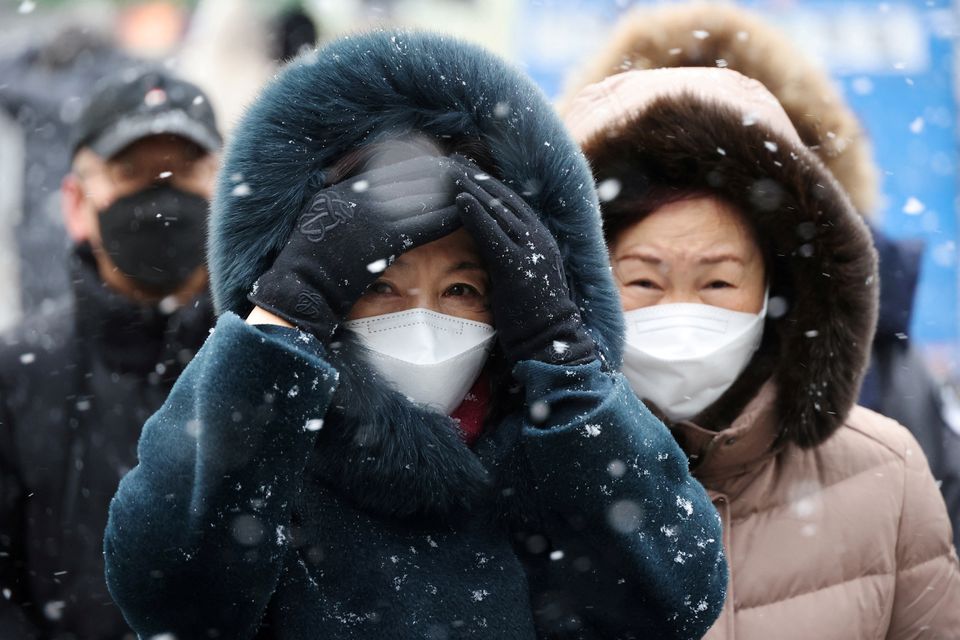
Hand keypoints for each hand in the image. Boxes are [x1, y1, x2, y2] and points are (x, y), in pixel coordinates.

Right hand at [249, 155, 459, 337]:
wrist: (297, 291)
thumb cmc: (307, 269)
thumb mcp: (317, 224)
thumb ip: (339, 205)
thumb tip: (355, 194)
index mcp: (340, 191)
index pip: (387, 165)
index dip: (418, 163)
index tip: (438, 161)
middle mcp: (355, 197)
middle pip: (409, 175)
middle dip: (440, 172)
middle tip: (466, 171)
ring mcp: (369, 217)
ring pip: (422, 197)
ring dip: (449, 193)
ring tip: (473, 189)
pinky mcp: (383, 241)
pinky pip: (425, 225)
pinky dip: (448, 218)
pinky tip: (466, 216)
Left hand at [451, 156, 595, 365]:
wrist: (549, 341)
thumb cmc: (531, 315)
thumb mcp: (518, 277)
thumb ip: (506, 256)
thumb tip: (485, 247)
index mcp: (540, 238)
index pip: (511, 202)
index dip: (486, 184)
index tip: (465, 170)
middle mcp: (539, 237)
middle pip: (503, 198)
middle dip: (476, 178)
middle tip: (452, 161)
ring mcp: (530, 250)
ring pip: (498, 208)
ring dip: (471, 187)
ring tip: (448, 171)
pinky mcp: (517, 265)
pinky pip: (493, 232)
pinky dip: (475, 213)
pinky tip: (459, 198)